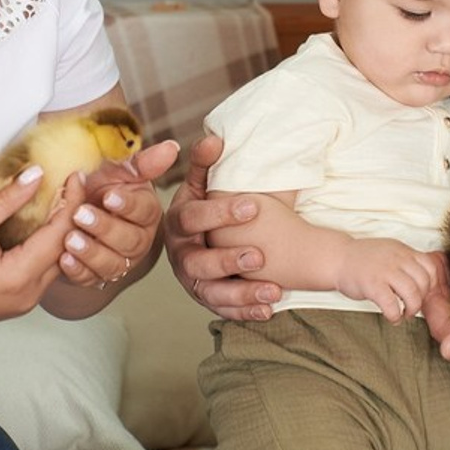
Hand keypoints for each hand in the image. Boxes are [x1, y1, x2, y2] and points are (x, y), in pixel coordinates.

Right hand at [0, 165, 82, 332]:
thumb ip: (5, 200)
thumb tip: (37, 175)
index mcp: (19, 277)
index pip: (60, 233)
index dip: (72, 202)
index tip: (76, 176)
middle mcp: (30, 295)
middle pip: (65, 249)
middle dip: (73, 215)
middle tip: (73, 184)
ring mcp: (25, 303)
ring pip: (57, 262)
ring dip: (61, 232)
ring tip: (61, 200)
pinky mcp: (18, 302)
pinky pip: (43, 271)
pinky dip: (47, 247)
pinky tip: (42, 225)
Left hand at [57, 139, 178, 287]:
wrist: (74, 213)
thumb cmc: (100, 187)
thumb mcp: (118, 171)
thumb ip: (143, 163)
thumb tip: (173, 146)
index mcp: (146, 212)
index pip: (144, 210)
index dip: (127, 204)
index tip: (109, 196)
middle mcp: (138, 240)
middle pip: (129, 241)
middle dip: (104, 228)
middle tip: (81, 215)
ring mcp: (119, 261)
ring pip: (112, 264)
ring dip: (90, 252)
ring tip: (69, 239)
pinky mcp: (98, 277)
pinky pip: (90, 279)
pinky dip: (77, 270)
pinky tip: (63, 259)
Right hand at [165, 134, 281, 321]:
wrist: (188, 240)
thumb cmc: (199, 208)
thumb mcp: (198, 185)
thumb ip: (205, 164)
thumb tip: (215, 138)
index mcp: (177, 222)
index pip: (193, 217)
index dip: (221, 213)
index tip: (255, 206)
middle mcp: (180, 254)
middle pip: (198, 261)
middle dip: (229, 260)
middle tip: (259, 256)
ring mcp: (191, 280)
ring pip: (212, 292)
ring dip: (242, 294)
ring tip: (273, 291)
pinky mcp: (205, 298)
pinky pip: (223, 310)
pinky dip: (245, 312)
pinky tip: (269, 310)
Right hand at [335, 237, 441, 322]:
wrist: (336, 258)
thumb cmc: (362, 260)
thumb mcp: (389, 251)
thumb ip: (406, 261)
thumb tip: (426, 279)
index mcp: (402, 250)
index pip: (430, 266)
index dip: (431, 284)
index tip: (422, 293)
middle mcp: (397, 259)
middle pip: (424, 282)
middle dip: (421, 299)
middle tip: (412, 306)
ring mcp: (384, 271)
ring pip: (412, 294)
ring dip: (412, 309)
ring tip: (404, 314)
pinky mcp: (372, 285)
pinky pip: (392, 305)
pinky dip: (395, 316)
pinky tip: (392, 317)